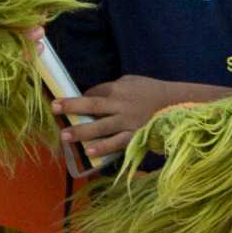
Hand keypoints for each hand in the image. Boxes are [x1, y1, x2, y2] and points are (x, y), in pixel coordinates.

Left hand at [52, 75, 192, 161]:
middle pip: (92, 104)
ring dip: (82, 131)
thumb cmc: (152, 91)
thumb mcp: (132, 81)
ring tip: (64, 136)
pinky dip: (104, 147)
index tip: (65, 104)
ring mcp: (127, 121)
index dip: (78, 99)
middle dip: (72, 106)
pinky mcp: (135, 135)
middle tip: (53, 108)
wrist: (178, 103)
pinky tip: (90, 151)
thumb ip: (114, 86)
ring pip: (101, 126)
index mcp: (119, 88)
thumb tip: (94, 94)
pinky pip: (117, 142)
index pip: (94, 92)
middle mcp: (120, 104)